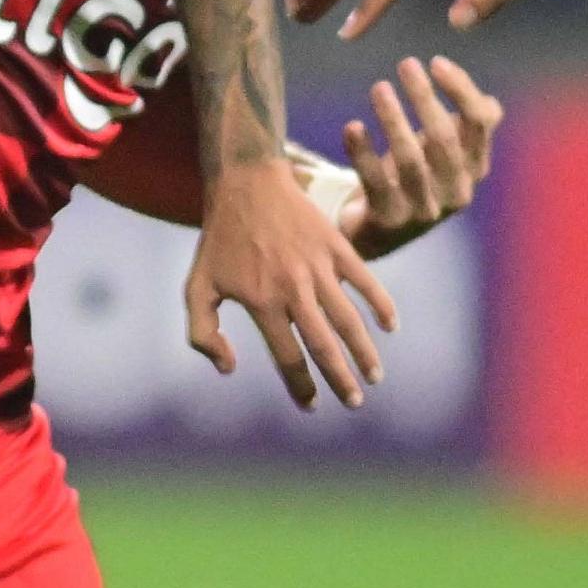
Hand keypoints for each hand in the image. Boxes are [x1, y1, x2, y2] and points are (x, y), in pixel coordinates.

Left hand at [186, 157, 398, 410]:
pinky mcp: (335, 245)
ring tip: (375, 377)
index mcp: (261, 302)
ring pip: (348, 319)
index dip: (301, 387)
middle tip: (354, 403)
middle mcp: (293, 288)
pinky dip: (381, 303)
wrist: (246, 182)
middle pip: (324, 345)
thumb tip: (229, 369)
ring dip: (364, 352)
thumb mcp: (196, 287)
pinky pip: (365, 280)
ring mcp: (318, 266)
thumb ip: (202, 333)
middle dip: (341, 379)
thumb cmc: (220, 240)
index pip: (288, 357)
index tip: (312, 405)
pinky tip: (390, 326)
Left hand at [338, 55, 503, 256]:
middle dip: (424, 98)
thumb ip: (469, 126)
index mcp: (475, 167)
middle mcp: (457, 190)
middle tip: (405, 64)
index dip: (461, 90)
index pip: (480, 123)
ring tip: (379, 88)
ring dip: (394, 119)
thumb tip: (489, 100)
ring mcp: (425, 210)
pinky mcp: (390, 221)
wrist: (382, 231)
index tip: (436, 62)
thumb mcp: (446, 151)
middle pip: (444, 138)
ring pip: (410, 159)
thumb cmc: (417, 177)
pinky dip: (363, 153)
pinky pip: (375, 182)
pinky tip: (352, 127)